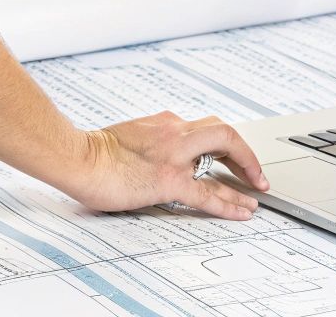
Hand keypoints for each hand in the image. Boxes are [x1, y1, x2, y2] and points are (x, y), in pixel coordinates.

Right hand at [64, 111, 271, 219]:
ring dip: (247, 172)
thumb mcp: (128, 136)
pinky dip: (229, 203)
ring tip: (257, 192)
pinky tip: (241, 212)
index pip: (204, 128)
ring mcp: (175, 155)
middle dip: (245, 153)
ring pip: (225, 151)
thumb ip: (150, 141)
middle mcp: (174, 131)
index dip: (225, 144)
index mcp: (163, 123)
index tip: (231, 157)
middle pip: (224, 132)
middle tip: (254, 173)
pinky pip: (208, 193)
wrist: (78, 158)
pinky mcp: (169, 180)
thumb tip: (158, 156)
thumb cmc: (93, 151)